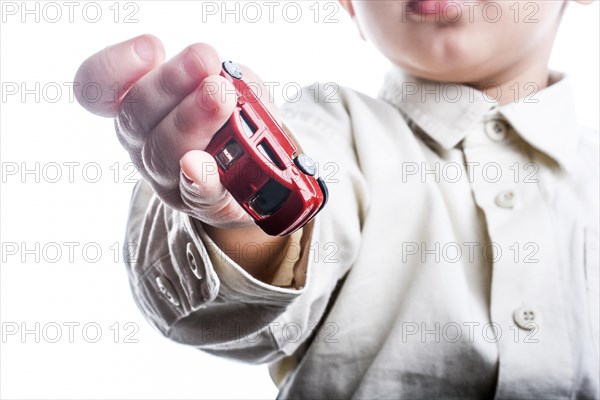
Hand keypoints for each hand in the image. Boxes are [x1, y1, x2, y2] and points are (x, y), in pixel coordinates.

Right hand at [73, 34, 278, 230]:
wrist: (258, 176)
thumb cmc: (236, 121)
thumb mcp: (232, 85)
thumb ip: (228, 75)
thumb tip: (227, 76)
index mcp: (139, 105)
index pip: (100, 86)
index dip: (116, 66)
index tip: (152, 47)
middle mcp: (142, 143)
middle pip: (136, 116)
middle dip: (170, 83)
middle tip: (203, 59)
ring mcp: (168, 178)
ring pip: (163, 153)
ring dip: (191, 121)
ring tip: (221, 95)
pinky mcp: (201, 204)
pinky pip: (196, 194)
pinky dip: (199, 179)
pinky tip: (201, 164)